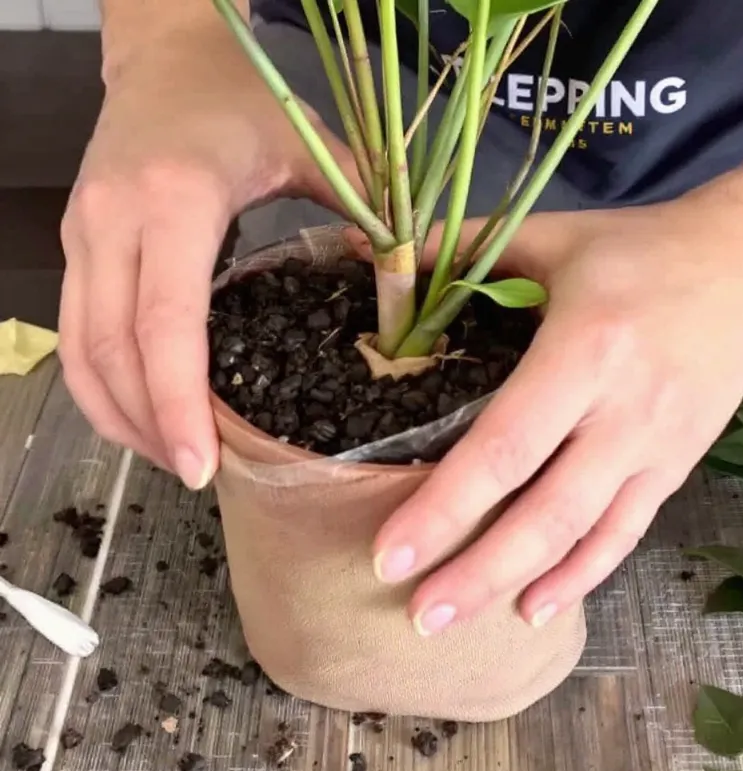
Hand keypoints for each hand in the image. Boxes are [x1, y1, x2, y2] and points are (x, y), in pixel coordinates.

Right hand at [59, 29, 359, 487]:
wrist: (164, 55)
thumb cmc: (237, 97)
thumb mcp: (307, 144)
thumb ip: (359, 209)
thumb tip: (401, 284)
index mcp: (174, 200)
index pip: (164, 323)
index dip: (179, 402)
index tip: (203, 464)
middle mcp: (111, 222)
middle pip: (112, 351)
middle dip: (151, 426)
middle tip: (199, 477)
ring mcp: (82, 236)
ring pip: (81, 351)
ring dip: (121, 416)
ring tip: (174, 458)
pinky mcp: (76, 247)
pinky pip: (75, 334)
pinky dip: (102, 386)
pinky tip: (142, 414)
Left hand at [370, 189, 742, 633]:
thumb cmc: (639, 252)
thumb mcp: (552, 238)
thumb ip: (461, 249)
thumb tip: (371, 252)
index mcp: (585, 350)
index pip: (504, 446)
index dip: (445, 507)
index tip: (390, 554)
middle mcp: (623, 412)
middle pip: (544, 512)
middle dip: (475, 572)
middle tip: (416, 617)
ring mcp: (656, 448)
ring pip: (583, 535)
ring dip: (517, 586)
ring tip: (455, 625)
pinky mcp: (676, 467)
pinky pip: (625, 533)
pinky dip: (581, 575)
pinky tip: (536, 607)